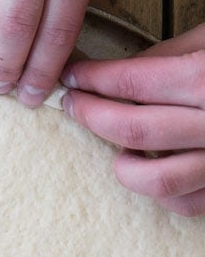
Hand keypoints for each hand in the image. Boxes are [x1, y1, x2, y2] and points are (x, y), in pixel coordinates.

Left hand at [62, 25, 204, 216]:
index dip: (93, 79)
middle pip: (134, 128)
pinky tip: (155, 170)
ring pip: (156, 179)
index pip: (133, 81)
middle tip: (73, 104)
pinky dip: (161, 192)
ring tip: (114, 148)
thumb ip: (175, 53)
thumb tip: (128, 69)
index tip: (73, 76)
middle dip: (91, 116)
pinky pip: (185, 203)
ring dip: (123, 164)